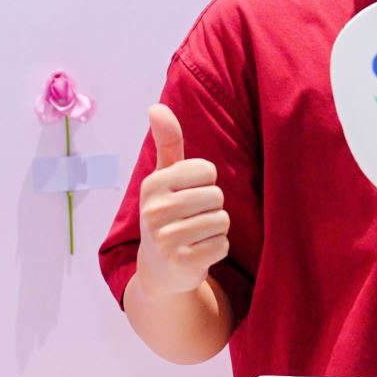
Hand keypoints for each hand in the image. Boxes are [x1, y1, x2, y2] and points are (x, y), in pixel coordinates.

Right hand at [134, 103, 229, 296]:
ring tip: (195, 236)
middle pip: (217, 196)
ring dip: (215, 229)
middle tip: (191, 220)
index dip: (205, 183)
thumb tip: (156, 106)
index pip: (206, 170)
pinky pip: (222, 245)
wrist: (158, 270)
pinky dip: (216, 249)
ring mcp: (166, 238)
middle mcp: (154, 210)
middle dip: (212, 208)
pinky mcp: (182, 262)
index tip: (188, 195)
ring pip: (222, 220)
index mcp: (153, 184)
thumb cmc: (166, 215)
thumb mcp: (164, 178)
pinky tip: (197, 252)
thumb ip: (166, 143)